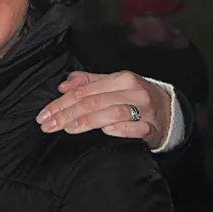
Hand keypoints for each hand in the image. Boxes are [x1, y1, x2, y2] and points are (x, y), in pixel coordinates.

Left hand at [36, 71, 170, 148]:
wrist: (169, 110)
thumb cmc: (133, 97)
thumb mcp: (112, 84)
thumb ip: (87, 83)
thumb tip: (62, 86)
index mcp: (121, 79)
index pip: (83, 91)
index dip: (60, 103)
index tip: (43, 115)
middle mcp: (133, 92)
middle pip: (93, 102)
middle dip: (66, 114)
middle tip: (48, 125)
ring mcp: (144, 110)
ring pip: (112, 113)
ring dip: (88, 121)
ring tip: (69, 129)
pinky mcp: (152, 128)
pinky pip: (135, 128)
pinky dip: (119, 129)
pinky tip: (104, 132)